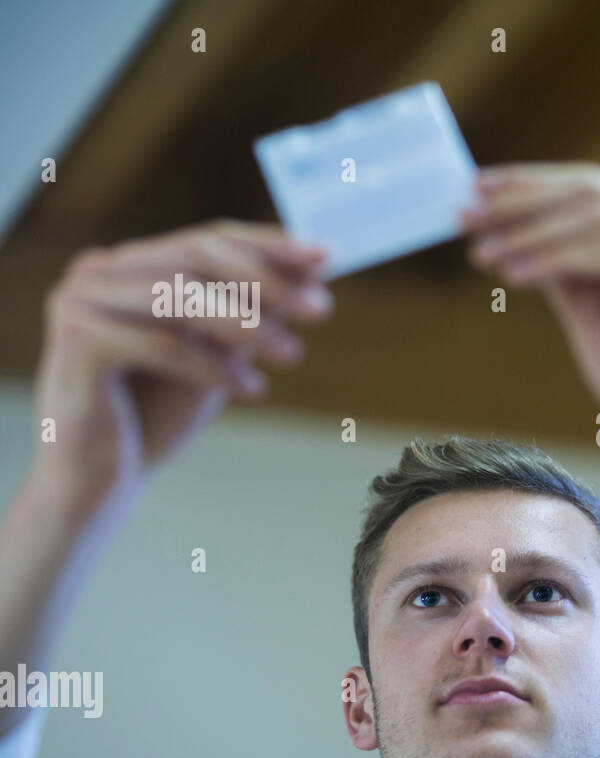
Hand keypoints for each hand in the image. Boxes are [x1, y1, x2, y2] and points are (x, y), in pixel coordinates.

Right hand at [32, 219, 332, 509]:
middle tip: (320, 311)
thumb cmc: (160, 415)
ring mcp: (79, 301)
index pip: (208, 240)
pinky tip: (251, 391)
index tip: (327, 257)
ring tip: (292, 355)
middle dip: (267, 282)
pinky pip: (161, 344)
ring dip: (248, 326)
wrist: (102, 480)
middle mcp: (99, 273)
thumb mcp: (222, 356)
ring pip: (180, 296)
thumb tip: (314, 274)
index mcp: (130, 265)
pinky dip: (213, 367)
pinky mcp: (77, 341)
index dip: (271, 245)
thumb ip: (256, 312)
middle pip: (196, 257)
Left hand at [461, 162, 599, 456]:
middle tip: (463, 213)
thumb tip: (504, 222)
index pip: (596, 185)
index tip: (475, 191)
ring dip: (527, 233)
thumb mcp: (593, 305)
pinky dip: (552, 260)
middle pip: (592, 192)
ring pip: (593, 218)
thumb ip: (562, 261)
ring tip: (480, 251)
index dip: (531, 184)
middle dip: (520, 202)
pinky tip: (511, 275)